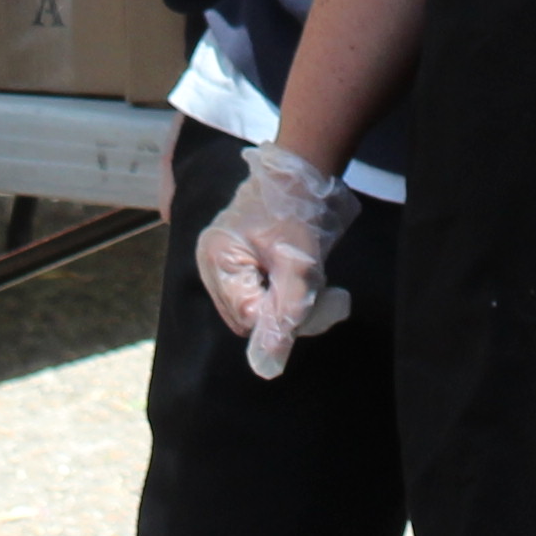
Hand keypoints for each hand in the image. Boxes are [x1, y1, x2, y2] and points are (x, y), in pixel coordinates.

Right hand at [193, 143, 359, 378]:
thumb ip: (286, 313)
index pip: (248, 317)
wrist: (302, 168)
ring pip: (255, 307)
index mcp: (218, 260)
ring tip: (313, 276)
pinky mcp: (237, 260)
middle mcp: (211, 264)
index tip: (321, 301)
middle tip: (324, 290)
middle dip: (287, 312)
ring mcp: (221, 262)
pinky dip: (283, 290)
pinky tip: (300, 272)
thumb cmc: (299, 209)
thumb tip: (267, 367)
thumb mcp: (300, 263)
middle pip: (248, 316)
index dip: (285, 318)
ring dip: (288, 302)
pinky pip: (258, 292)